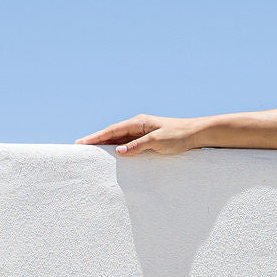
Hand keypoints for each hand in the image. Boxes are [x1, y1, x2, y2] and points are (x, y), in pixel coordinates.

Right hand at [75, 114, 210, 155]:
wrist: (197, 134)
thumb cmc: (179, 136)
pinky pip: (129, 143)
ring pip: (120, 138)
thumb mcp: (157, 141)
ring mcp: (143, 131)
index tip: (82, 143)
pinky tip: (113, 154)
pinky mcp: (148, 138)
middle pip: (113, 133)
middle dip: (96, 140)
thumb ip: (138, 146)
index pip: (112, 130)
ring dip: (107, 144)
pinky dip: (119, 148)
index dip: (96, 137)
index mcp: (138, 122)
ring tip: (92, 151)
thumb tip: (119, 151)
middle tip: (80, 147)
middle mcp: (138, 125)